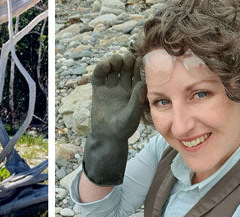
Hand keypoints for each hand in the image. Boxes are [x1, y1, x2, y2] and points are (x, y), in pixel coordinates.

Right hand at [84, 53, 145, 185]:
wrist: (107, 136)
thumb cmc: (123, 128)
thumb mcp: (133, 114)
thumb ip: (137, 99)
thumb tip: (141, 83)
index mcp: (135, 91)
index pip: (138, 74)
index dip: (138, 65)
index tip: (140, 58)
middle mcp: (124, 87)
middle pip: (125, 68)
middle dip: (126, 60)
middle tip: (127, 57)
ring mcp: (110, 87)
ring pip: (113, 69)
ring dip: (114, 61)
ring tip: (115, 59)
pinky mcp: (98, 89)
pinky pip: (99, 76)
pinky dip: (101, 68)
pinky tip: (104, 64)